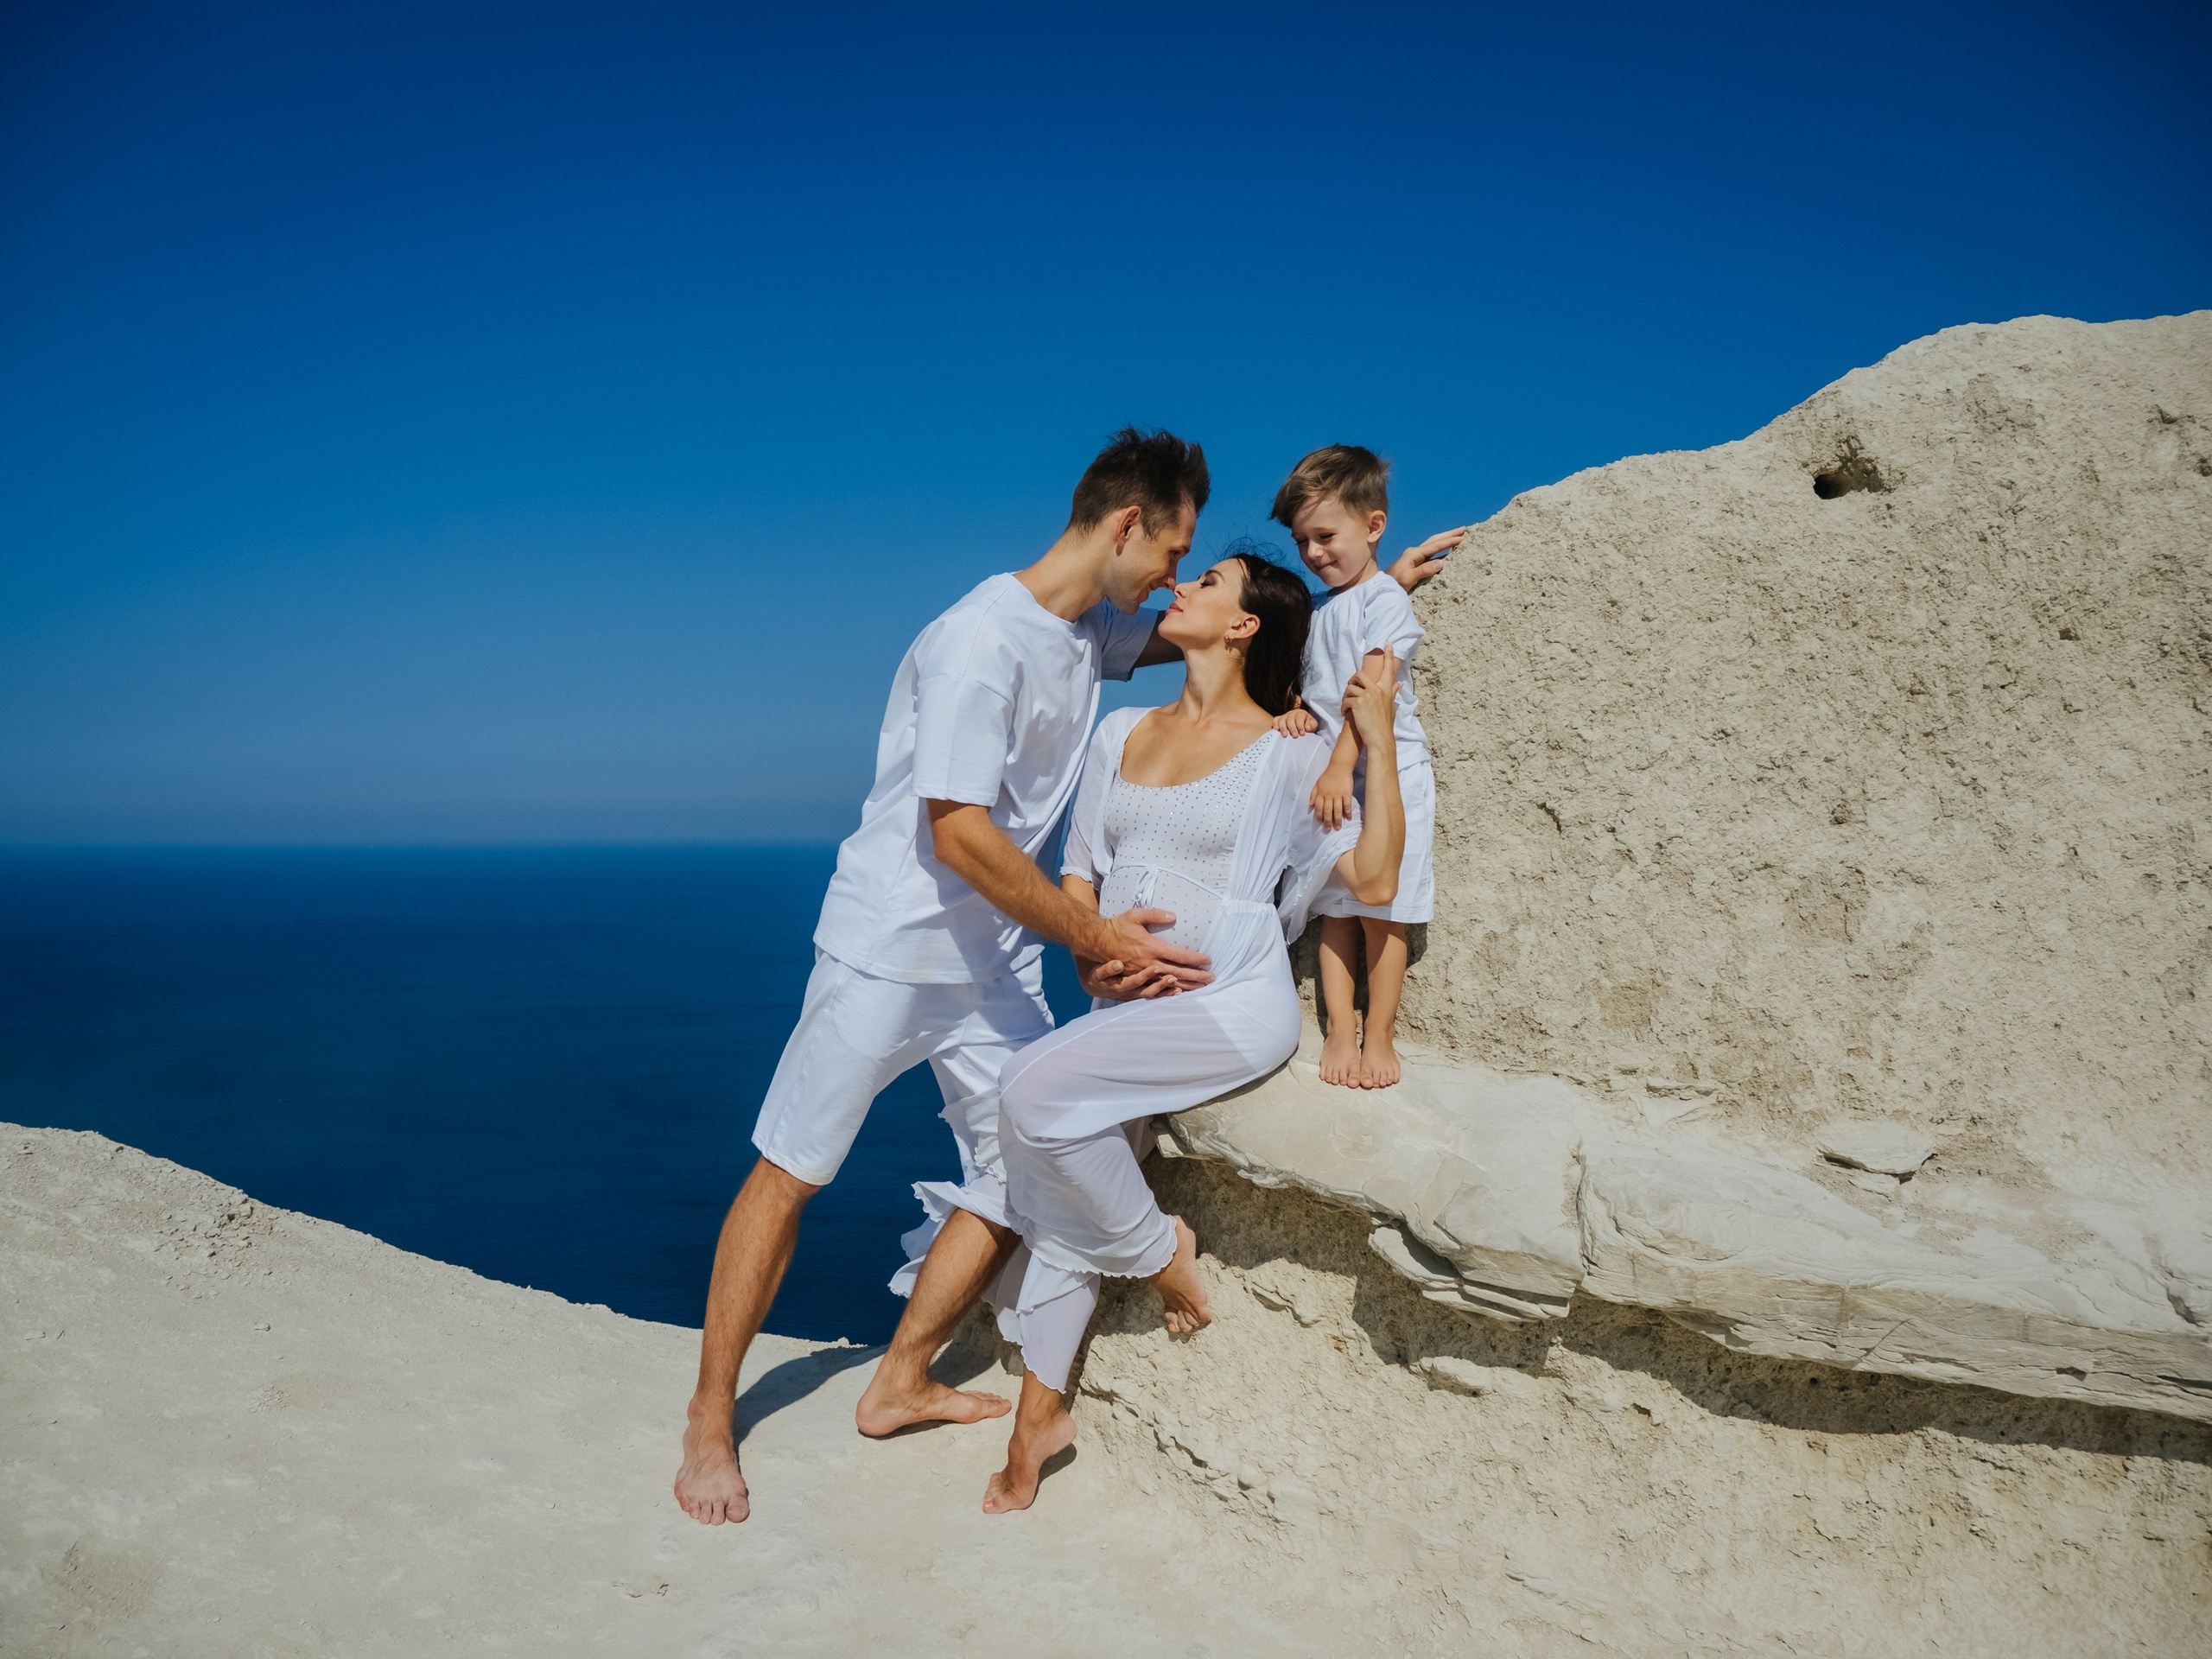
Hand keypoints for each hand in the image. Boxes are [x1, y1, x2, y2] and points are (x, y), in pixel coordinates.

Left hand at [1079, 956, 1180, 1000]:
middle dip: (1161, 986)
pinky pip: (1104, 974)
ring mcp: (1112, 983)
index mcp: (1137, 988)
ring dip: (1140, 977)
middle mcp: (1127, 989)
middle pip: (1148, 991)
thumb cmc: (1113, 971)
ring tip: (1153, 968)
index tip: (1188, 986)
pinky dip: (1109, 969)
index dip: (1171, 991)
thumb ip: (1152, 975)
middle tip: (1173, 979)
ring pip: (1129, 984)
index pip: (1158, 992)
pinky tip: (1117, 963)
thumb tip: (1173, 970)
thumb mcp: (1133, 977)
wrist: (1086, 967)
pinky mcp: (1098, 977)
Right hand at [1083, 908, 1211, 998]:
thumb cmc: (1116, 927)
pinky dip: (1168, 993)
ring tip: (1201, 988)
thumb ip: (1155, 915)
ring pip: (1168, 983)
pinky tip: (1178, 994)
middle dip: (1196, 976)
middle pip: (1178, 972)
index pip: (1179, 955)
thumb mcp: (1135, 915)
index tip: (1208, 960)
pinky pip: (1154, 989)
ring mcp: (1141, 974)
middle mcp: (1149, 963)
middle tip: (1212, 979)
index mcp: (1152, 947)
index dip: (1195, 958)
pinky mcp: (1134, 980)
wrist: (1095, 942)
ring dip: (1186, 986)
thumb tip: (1174, 916)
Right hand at [1272, 701, 1318, 737]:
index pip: (1299, 718)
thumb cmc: (1307, 725)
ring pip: (1282, 720)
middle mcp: (1292, 713)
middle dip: (1292, 728)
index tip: (1302, 734)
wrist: (1302, 724)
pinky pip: (1275, 720)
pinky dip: (1275, 725)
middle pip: (1290, 719)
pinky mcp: (1279, 720)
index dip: (1300, 726)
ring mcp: (1284, 716)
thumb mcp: (1313, 725)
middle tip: (1295, 736)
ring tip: (1285, 735)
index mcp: (1301, 713)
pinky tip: (1277, 730)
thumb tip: (1307, 728)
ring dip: (1283, 728)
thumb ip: (1312, 726)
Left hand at [1310, 768, 1355, 830]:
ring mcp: (1338, 794)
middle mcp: (1329, 795)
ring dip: (1337, 819)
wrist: (1339, 766)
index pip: (1319, 807)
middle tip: (1328, 829)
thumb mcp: (1317, 783)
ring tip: (1338, 827)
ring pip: (1337, 810)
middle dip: (1327, 821)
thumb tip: (1310, 805)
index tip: (1320, 823)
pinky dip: (1347, 812)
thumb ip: (1313, 794)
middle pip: (1327, 810)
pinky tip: (1348, 818)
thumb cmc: (1328, 775)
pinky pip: (1347, 804)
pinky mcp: (1347, 793)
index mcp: (1321, 793)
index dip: (1319, 816)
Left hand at [1343, 646, 1399, 749]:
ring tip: (1346, 705)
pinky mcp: (1358, 703)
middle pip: (1360, 674)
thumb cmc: (1385, 725)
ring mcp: (1368, 696)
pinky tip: (1345, 713)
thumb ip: (1392, 693)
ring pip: (1350, 686)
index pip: (1389, 669)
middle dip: (1352, 680)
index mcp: (1386, 690)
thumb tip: (1399, 684)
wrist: (1380, 739)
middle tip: (1351, 689)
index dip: (1389, 656)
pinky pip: (1346, 699)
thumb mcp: (1391, 707)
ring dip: (1345, 696)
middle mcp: (1378, 690)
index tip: (1389, 644)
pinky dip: (1343, 706)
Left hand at [1388, 527, 1465, 591]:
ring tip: (1458, 535)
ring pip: (1433, 543)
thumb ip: (1424, 570)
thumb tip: (1441, 563)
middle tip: (1464, 529)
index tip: (1462, 538)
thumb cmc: (1394, 583)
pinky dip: (1441, 547)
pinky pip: (1431, 551)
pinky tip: (1447, 549)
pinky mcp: (1415, 561)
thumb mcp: (1409, 578)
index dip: (1449, 541)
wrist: (1383, 586)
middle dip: (1450, 534)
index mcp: (1414, 554)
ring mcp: (1415, 556)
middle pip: (1435, 539)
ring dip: (1446, 538)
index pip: (1435, 546)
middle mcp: (1414, 552)